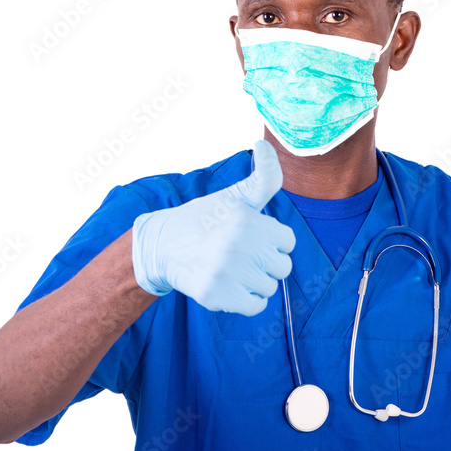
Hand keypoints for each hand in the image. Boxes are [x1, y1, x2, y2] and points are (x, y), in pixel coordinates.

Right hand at [131, 140, 295, 315]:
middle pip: (283, 267)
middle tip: (242, 253)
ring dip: (256, 281)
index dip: (271, 239)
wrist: (163, 246)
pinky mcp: (215, 297)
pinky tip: (231, 284)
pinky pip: (255, 307)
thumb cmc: (206, 218)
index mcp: (247, 220)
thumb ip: (262, 176)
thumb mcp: (236, 196)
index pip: (287, 241)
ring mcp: (226, 274)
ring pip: (269, 288)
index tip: (251, 235)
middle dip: (266, 261)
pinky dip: (247, 300)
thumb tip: (263, 143)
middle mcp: (238, 247)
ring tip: (234, 268)